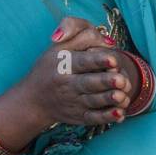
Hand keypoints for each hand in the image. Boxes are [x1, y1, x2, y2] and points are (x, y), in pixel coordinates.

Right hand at [10, 16, 136, 130]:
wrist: (34, 99)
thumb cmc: (52, 66)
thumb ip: (84, 36)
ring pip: (93, 101)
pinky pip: (93, 118)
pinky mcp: (79, 116)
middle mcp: (67, 84)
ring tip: (122, 96)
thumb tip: (109, 41)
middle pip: (88, 83)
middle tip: (120, 80)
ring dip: (108, 100)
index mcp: (63, 64)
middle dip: (105, 82)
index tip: (112, 59)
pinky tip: (120, 113)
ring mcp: (74, 102)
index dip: (98, 60)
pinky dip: (106, 117)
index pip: (82, 61)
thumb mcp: (61, 46)